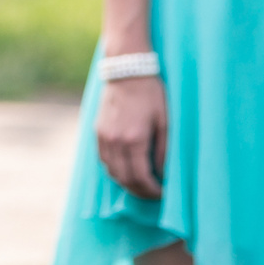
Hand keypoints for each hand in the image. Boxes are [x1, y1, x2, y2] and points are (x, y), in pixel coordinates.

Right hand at [94, 76, 167, 200]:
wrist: (127, 71)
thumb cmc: (151, 94)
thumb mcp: (165, 121)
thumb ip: (164, 150)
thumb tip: (163, 173)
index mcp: (134, 139)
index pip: (141, 177)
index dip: (152, 190)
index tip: (162, 193)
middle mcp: (115, 141)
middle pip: (124, 179)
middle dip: (139, 191)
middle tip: (152, 193)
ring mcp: (104, 137)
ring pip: (111, 172)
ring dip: (126, 183)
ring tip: (140, 184)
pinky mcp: (98, 131)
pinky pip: (103, 160)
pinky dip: (115, 170)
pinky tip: (126, 169)